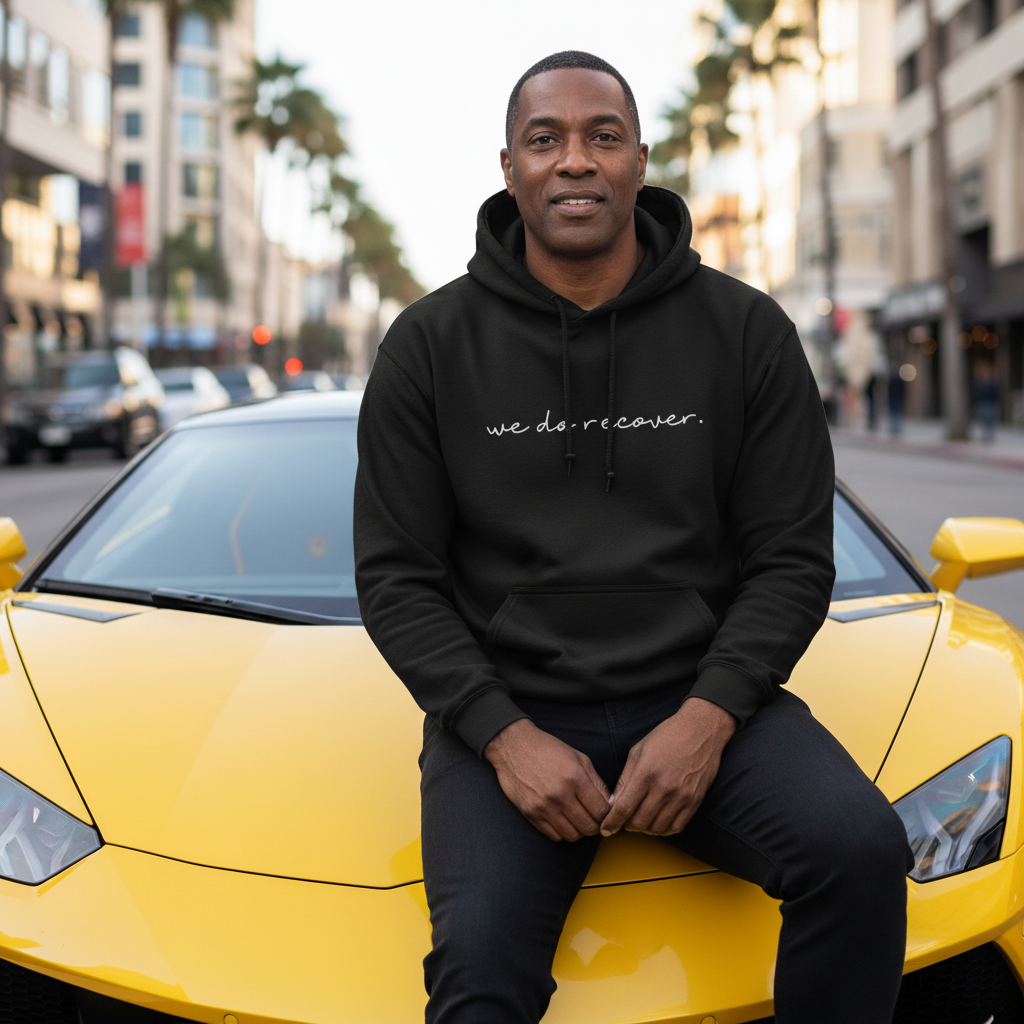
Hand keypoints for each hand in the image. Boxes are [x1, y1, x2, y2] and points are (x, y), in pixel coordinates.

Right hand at [484, 719, 611, 841]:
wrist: (514, 746)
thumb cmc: (548, 749)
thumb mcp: (578, 758)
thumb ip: (597, 782)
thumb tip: (611, 804)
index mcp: (575, 778)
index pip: (602, 811)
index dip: (607, 815)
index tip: (605, 813)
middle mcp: (561, 795)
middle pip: (589, 827)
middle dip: (595, 826)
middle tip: (592, 818)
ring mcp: (544, 807)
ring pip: (572, 835)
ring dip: (579, 831)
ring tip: (577, 819)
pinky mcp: (531, 814)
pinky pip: (554, 836)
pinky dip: (562, 832)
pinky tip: (562, 820)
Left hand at [600, 697, 735, 837]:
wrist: (701, 730)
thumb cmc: (667, 736)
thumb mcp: (638, 751)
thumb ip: (625, 779)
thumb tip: (613, 803)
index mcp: (646, 773)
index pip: (624, 808)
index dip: (612, 823)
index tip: (605, 829)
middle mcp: (663, 788)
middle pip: (639, 822)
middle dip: (627, 826)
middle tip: (624, 820)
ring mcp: (681, 796)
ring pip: (657, 828)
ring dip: (645, 829)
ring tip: (641, 819)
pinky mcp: (695, 801)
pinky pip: (676, 827)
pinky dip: (664, 829)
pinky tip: (658, 821)